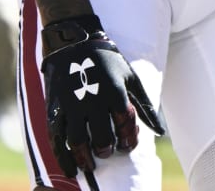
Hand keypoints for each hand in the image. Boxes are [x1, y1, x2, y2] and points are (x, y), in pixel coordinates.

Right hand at [40, 19, 164, 179]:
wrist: (74, 45)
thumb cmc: (109, 63)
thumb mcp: (131, 79)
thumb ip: (144, 105)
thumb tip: (160, 131)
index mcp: (115, 90)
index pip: (125, 122)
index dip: (128, 138)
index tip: (127, 146)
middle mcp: (93, 99)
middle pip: (101, 134)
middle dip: (106, 148)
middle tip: (107, 153)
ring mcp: (71, 105)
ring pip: (77, 140)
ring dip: (84, 157)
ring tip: (90, 166)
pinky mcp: (54, 108)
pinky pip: (57, 137)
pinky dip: (62, 156)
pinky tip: (69, 169)